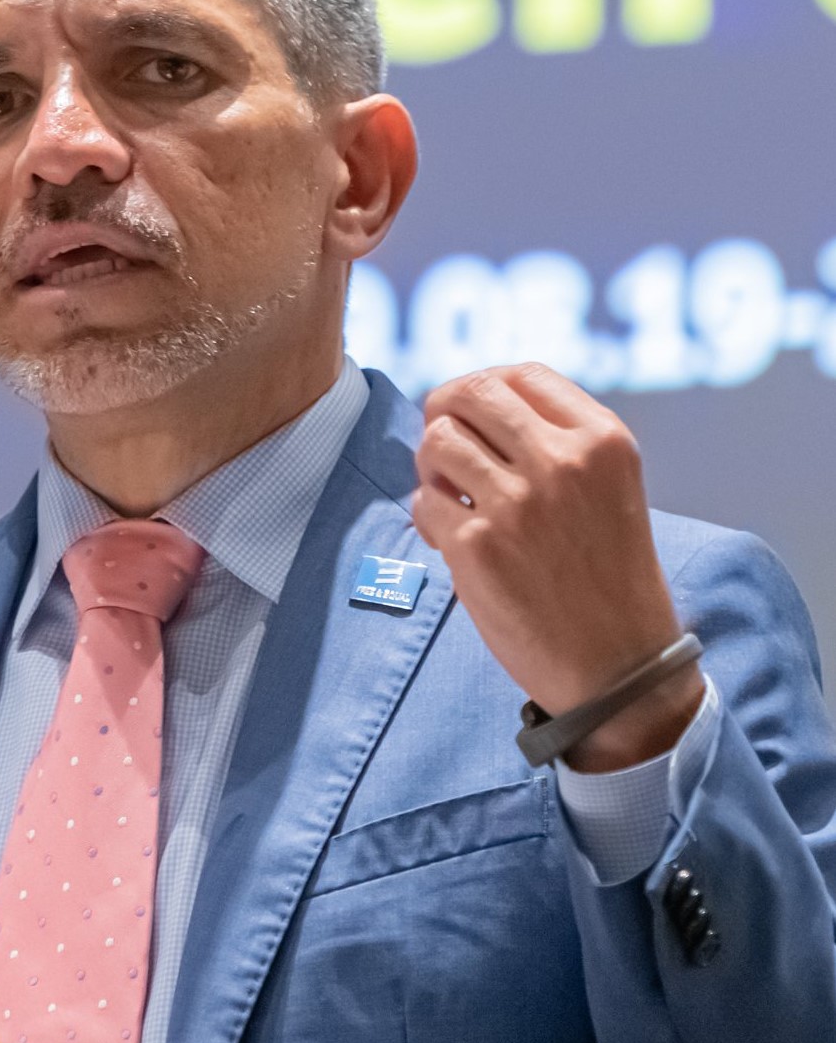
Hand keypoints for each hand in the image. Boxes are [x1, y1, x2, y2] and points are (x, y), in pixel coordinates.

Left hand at [411, 363, 702, 771]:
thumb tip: (473, 404)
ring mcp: (516, 503)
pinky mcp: (477, 547)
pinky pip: (423, 502)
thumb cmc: (609, 577)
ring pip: (437, 441)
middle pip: (470, 393)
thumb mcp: (609, 488)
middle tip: (447, 446)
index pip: (521, 374)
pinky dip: (429, 518)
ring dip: (432, 466)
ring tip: (453, 496)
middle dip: (444, 412)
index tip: (477, 416)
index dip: (485, 387)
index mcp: (602, 440)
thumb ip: (555, 442)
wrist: (619, 668)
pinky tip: (453, 540)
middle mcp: (561, 462)